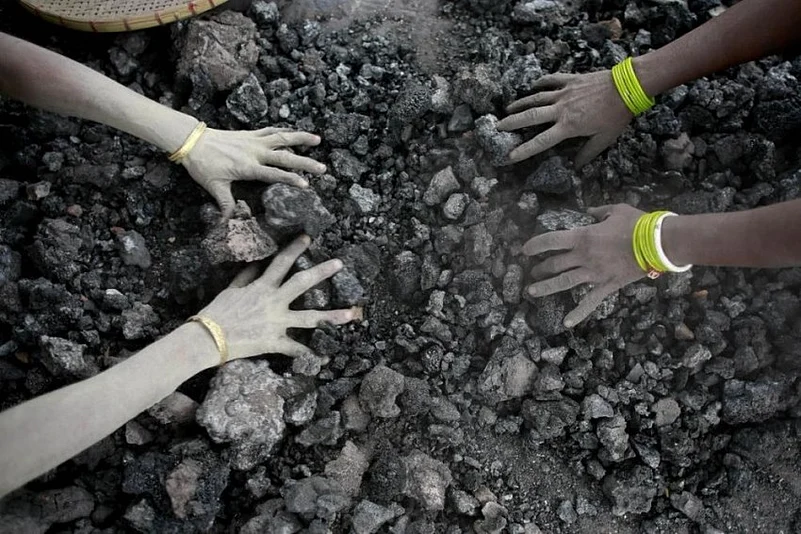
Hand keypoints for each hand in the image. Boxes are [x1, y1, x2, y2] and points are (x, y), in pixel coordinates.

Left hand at [182, 127, 326, 218]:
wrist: (192, 141)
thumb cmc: (202, 165)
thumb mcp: (214, 187)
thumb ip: (225, 204)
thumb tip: (228, 224)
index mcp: (248, 167)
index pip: (274, 174)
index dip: (291, 179)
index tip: (306, 184)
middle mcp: (255, 152)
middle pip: (285, 156)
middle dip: (305, 162)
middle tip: (322, 167)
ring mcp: (253, 141)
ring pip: (282, 137)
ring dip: (301, 138)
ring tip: (318, 139)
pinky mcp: (250, 134)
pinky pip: (271, 130)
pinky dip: (285, 130)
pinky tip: (295, 132)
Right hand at [197, 235, 359, 359]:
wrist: (206, 339)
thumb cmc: (216, 313)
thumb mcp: (231, 289)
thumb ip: (247, 277)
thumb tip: (257, 264)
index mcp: (262, 286)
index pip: (281, 262)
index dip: (295, 248)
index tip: (308, 238)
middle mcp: (274, 301)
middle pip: (303, 283)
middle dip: (323, 272)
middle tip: (340, 263)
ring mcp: (277, 322)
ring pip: (311, 318)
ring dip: (333, 316)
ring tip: (352, 314)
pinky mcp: (275, 341)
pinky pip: (297, 349)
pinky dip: (310, 354)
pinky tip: (326, 357)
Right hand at [497, 71, 632, 166]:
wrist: (627, 86)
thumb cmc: (617, 115)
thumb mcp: (604, 139)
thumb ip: (587, 153)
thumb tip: (575, 167)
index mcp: (568, 126)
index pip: (541, 141)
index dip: (524, 150)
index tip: (510, 156)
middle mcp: (561, 109)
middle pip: (531, 117)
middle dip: (512, 122)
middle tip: (497, 127)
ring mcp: (564, 92)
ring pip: (536, 98)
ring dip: (521, 103)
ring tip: (507, 108)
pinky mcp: (571, 80)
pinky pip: (552, 80)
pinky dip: (541, 82)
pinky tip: (533, 85)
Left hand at [524, 204, 644, 326]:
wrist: (659, 243)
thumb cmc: (638, 224)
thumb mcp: (615, 210)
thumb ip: (598, 212)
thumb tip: (588, 212)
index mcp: (583, 237)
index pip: (550, 241)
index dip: (534, 245)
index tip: (525, 250)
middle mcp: (584, 256)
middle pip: (554, 264)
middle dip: (540, 267)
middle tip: (534, 271)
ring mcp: (594, 273)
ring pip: (563, 282)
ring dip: (546, 287)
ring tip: (532, 291)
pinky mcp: (606, 285)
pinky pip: (589, 301)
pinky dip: (578, 313)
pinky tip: (566, 322)